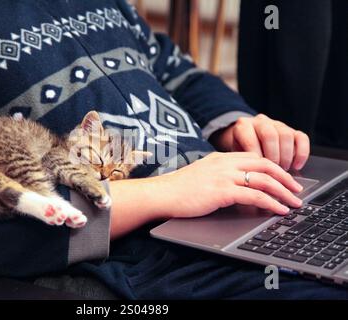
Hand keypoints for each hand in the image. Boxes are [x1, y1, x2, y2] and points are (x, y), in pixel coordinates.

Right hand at [153, 152, 302, 217]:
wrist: (162, 194)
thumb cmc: (178, 188)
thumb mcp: (202, 175)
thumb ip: (220, 176)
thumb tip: (237, 187)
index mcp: (221, 157)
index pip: (255, 157)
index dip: (274, 168)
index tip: (284, 178)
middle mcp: (225, 163)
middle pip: (265, 165)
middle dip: (285, 177)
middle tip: (297, 189)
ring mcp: (224, 176)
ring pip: (263, 179)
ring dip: (283, 192)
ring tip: (293, 202)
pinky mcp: (222, 191)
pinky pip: (254, 195)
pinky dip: (271, 203)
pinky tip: (278, 209)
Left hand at [210, 114, 309, 170]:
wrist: (243, 143)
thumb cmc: (239, 155)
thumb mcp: (235, 158)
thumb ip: (242, 165)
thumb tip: (252, 185)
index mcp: (243, 126)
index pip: (251, 139)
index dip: (257, 158)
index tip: (259, 172)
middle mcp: (260, 122)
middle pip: (270, 135)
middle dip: (273, 157)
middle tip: (273, 172)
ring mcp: (277, 124)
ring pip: (286, 135)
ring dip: (286, 156)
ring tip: (283, 170)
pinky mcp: (292, 130)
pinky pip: (301, 138)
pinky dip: (302, 153)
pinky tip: (297, 166)